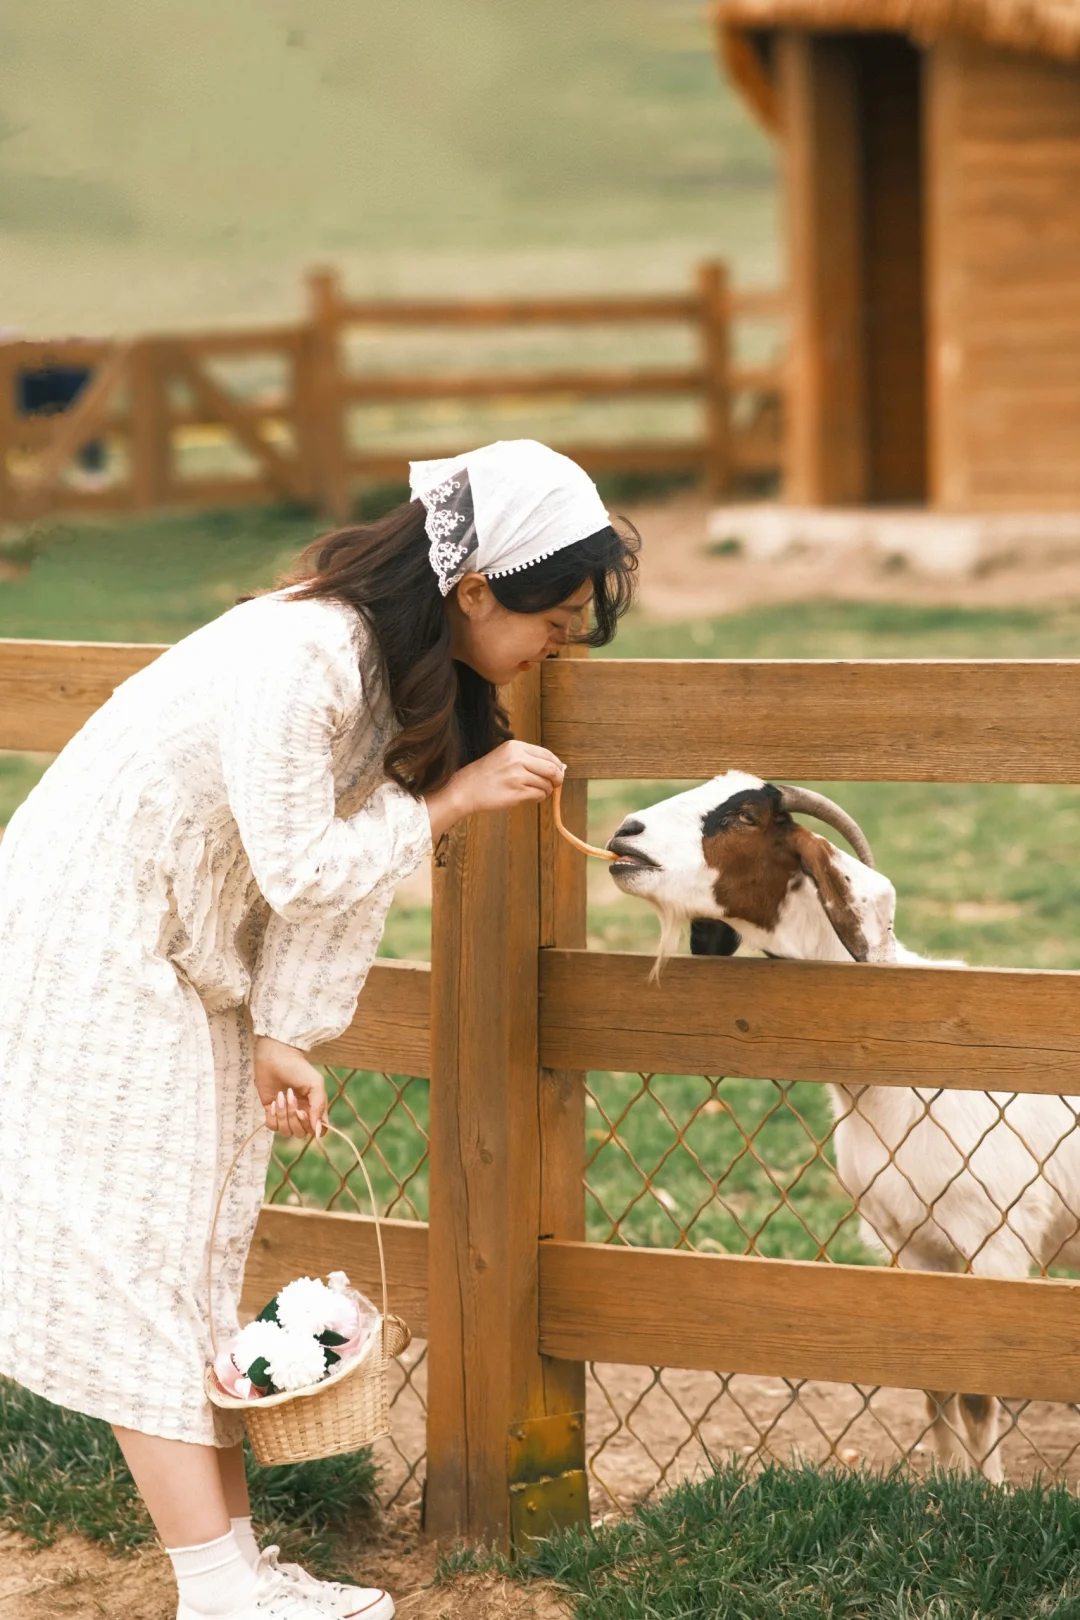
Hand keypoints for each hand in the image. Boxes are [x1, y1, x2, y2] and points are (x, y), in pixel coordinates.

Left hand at [253, 1035, 329, 1138]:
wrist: (276, 1057)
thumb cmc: (299, 1068)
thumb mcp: (315, 1084)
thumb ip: (319, 1106)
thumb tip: (317, 1129)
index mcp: (315, 1108)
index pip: (319, 1130)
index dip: (312, 1127)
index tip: (305, 1112)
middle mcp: (301, 1114)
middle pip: (301, 1133)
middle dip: (294, 1117)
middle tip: (292, 1097)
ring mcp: (286, 1114)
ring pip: (286, 1132)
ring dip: (283, 1115)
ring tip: (281, 1096)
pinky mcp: (271, 1112)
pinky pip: (272, 1126)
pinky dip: (272, 1116)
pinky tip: (273, 1101)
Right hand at [424, 740, 564, 837]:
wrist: (465, 789)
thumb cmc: (485, 775)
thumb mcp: (505, 756)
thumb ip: (527, 759)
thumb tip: (555, 767)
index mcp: (515, 747)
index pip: (547, 754)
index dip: (557, 764)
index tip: (559, 772)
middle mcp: (517, 759)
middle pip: (552, 769)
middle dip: (557, 778)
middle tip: (556, 784)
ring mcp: (517, 776)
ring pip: (546, 783)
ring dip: (547, 790)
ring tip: (538, 792)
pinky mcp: (517, 792)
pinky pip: (539, 794)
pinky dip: (539, 797)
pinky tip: (532, 797)